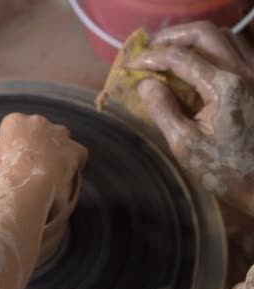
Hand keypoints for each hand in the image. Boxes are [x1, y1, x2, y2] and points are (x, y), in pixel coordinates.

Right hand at [0, 114, 86, 221]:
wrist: (24, 188)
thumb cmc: (6, 179)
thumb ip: (11, 150)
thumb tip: (20, 162)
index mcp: (13, 122)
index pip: (17, 126)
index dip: (20, 143)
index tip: (19, 157)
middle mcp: (36, 121)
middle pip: (41, 129)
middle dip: (41, 143)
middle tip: (36, 165)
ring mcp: (57, 132)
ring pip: (61, 138)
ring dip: (58, 150)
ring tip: (52, 171)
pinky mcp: (74, 148)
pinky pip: (78, 153)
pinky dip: (74, 163)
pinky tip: (66, 176)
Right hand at [129, 21, 253, 214]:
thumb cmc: (224, 170)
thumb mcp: (185, 144)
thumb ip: (163, 109)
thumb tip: (145, 83)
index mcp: (224, 87)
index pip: (180, 57)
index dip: (150, 57)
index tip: (130, 66)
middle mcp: (244, 71)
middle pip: (204, 34)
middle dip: (172, 37)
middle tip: (149, 49)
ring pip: (223, 37)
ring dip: (193, 40)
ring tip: (170, 53)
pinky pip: (237, 49)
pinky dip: (212, 49)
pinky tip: (197, 64)